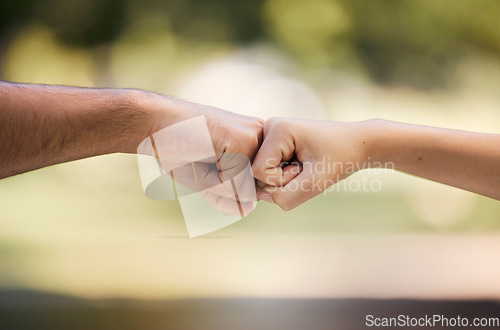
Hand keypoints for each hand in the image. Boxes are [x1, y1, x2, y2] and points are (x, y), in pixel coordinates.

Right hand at [141, 93, 263, 214]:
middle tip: (201, 158)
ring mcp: (255, 138)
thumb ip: (227, 197)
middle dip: (221, 187)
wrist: (155, 123)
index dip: (224, 188)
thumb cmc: (178, 146)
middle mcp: (260, 139)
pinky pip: (236, 182)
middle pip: (253, 191)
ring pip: (246, 190)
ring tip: (202, 154)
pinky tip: (202, 152)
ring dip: (215, 183)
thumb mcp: (205, 179)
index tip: (204, 161)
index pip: (254, 189)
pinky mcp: (245, 141)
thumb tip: (248, 210)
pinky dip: (212, 178)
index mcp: (254, 145)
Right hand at [252, 117, 369, 210]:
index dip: (282, 181)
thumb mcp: (317, 182)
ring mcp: (270, 133)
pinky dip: (285, 175)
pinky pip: (268, 170)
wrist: (357, 143)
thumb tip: (261, 196)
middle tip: (308, 167)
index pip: (259, 172)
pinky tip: (301, 165)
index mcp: (278, 129)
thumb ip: (287, 196)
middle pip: (258, 173)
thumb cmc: (341, 158)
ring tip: (306, 166)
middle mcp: (269, 127)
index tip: (306, 169)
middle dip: (283, 180)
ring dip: (285, 179)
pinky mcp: (273, 141)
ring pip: (262, 174)